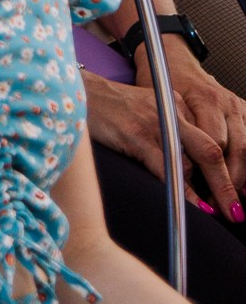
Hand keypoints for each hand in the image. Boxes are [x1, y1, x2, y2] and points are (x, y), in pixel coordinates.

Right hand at [85, 70, 240, 221]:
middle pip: (211, 151)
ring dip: (210, 192)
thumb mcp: (146, 111)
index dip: (227, 169)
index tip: (234, 193)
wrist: (75, 90)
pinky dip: (184, 191)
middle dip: (228, 185)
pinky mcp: (136, 135)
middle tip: (237, 210)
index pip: (213, 140)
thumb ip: (169, 131)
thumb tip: (189, 169)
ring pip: (194, 161)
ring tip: (220, 213)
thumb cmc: (107, 107)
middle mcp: (172, 113)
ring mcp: (155, 124)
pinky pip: (167, 168)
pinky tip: (192, 206)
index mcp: (177, 105)